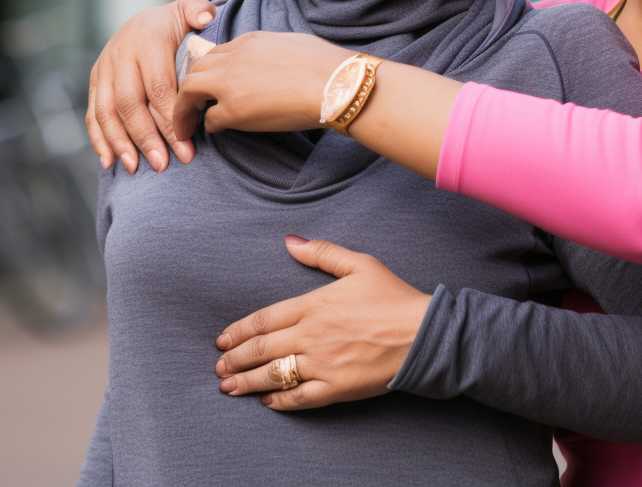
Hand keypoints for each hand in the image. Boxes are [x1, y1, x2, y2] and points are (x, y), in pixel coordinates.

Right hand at [87, 0, 215, 172]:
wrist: (145, 20)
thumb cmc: (175, 24)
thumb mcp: (188, 11)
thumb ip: (198, 11)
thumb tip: (206, 17)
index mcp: (145, 41)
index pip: (158, 88)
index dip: (171, 119)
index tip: (188, 145)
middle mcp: (119, 56)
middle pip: (130, 104)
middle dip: (146, 137)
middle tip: (164, 164)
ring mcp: (103, 70)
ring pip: (107, 112)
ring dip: (121, 143)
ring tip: (137, 168)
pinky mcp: (94, 83)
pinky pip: (92, 114)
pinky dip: (98, 139)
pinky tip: (110, 161)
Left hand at [172, 31, 350, 139]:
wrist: (335, 84)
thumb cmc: (325, 65)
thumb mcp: (292, 44)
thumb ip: (271, 51)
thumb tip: (269, 63)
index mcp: (250, 40)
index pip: (217, 52)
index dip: (212, 68)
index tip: (212, 81)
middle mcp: (234, 59)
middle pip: (196, 67)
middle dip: (190, 84)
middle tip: (191, 100)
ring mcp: (230, 84)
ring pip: (190, 90)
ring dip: (187, 106)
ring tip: (189, 120)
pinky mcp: (234, 111)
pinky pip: (210, 120)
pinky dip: (210, 125)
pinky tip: (219, 129)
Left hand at [214, 237, 432, 409]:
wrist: (422, 332)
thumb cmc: (393, 297)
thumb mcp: (360, 264)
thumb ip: (322, 252)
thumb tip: (290, 241)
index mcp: (315, 304)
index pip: (265, 319)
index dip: (239, 331)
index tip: (222, 339)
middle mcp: (312, 335)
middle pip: (262, 349)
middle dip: (235, 359)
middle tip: (219, 367)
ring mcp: (322, 363)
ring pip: (273, 375)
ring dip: (247, 382)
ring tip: (229, 387)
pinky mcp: (336, 388)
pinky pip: (298, 398)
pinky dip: (278, 401)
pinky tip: (266, 401)